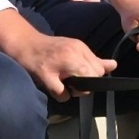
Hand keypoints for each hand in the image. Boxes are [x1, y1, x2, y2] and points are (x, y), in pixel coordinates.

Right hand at [0, 8, 115, 99]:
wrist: (24, 44)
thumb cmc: (51, 49)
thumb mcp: (74, 49)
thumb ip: (93, 59)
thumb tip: (114, 65)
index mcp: (79, 47)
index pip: (99, 68)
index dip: (93, 76)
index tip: (82, 76)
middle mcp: (71, 54)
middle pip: (93, 77)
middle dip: (86, 84)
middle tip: (73, 82)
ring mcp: (58, 65)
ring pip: (81, 86)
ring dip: (74, 91)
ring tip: (64, 83)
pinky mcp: (46, 75)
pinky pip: (63, 94)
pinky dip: (61, 95)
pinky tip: (55, 87)